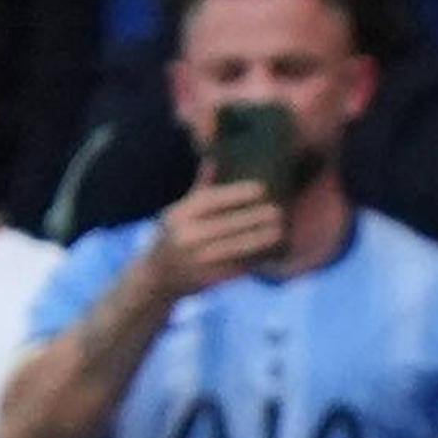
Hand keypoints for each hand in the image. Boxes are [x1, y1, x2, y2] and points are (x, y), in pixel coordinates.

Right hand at [149, 172, 286, 299]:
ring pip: (235, 247)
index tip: (261, 189)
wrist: (158, 277)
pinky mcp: (209, 278)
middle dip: (255, 218)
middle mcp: (187, 235)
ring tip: (280, 231)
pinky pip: (236, 266)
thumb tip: (214, 159)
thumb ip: (199, 188)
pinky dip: (254, 258)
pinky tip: (271, 252)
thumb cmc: (174, 236)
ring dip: (260, 239)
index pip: (212, 200)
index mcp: (180, 214)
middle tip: (278, 211)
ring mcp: (198, 259)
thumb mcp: (179, 211)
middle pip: (227, 224)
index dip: (237, 194)